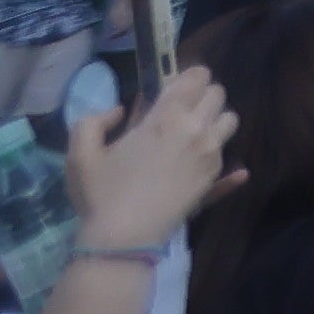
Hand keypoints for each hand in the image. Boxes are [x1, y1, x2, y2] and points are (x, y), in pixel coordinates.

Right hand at [69, 68, 238, 240]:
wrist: (123, 238)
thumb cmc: (101, 192)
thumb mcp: (81, 153)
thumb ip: (95, 121)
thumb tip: (122, 110)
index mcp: (166, 117)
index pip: (195, 77)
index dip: (189, 75)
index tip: (176, 85)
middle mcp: (196, 129)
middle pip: (217, 94)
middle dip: (202, 95)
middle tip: (182, 110)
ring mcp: (211, 154)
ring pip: (230, 120)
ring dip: (215, 121)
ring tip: (193, 134)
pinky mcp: (214, 178)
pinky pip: (232, 159)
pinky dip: (226, 157)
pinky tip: (222, 166)